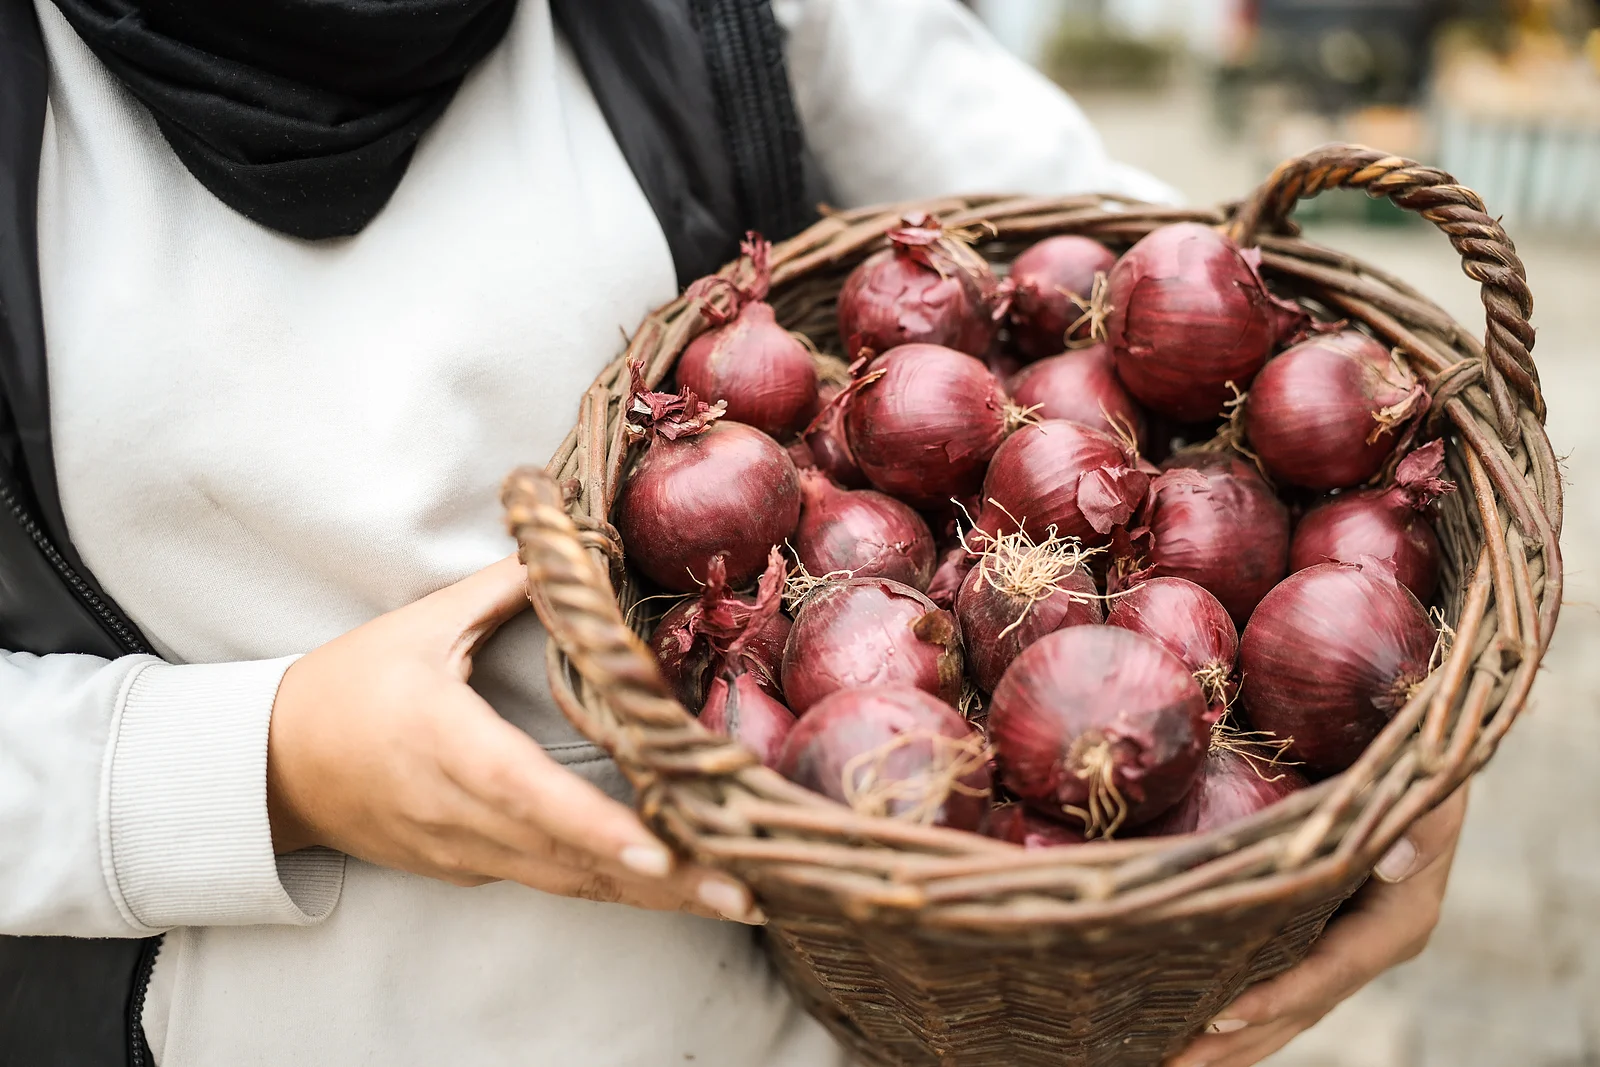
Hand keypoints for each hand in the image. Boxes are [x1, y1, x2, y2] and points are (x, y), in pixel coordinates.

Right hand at [266, 555, 760, 922]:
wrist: (272, 768)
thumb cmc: (345, 687)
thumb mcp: (418, 627)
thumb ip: (499, 590)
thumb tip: (573, 544)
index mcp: (445, 745)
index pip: (529, 794)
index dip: (595, 828)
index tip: (662, 853)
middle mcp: (459, 813)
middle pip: (571, 859)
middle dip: (664, 883)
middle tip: (750, 894)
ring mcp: (464, 851)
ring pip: (570, 883)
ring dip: (654, 898)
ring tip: (737, 898)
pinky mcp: (469, 868)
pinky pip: (550, 880)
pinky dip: (612, 887)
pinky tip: (675, 886)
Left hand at [1165, 787, 1467, 1066]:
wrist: (1410, 765)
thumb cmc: (1413, 771)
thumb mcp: (1430, 791)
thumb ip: (1423, 823)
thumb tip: (1398, 859)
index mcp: (1396, 923)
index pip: (1329, 972)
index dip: (1277, 996)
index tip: (1219, 1014)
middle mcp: (1366, 948)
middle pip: (1296, 1010)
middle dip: (1234, 1042)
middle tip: (1169, 1066)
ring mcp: (1338, 949)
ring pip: (1280, 1010)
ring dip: (1225, 1042)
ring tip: (1162, 1063)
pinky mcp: (1312, 938)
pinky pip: (1271, 983)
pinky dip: (1231, 1009)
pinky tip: (1181, 1024)